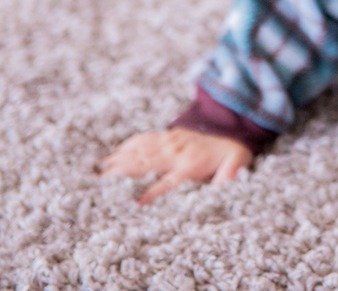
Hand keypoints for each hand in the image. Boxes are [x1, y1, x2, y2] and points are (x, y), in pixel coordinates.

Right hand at [98, 128, 254, 203]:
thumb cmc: (229, 159)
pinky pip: (145, 138)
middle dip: (125, 171)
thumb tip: (224, 186)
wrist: (231, 137)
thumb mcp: (235, 169)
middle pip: (147, 163)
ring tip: (102, 168)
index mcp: (192, 165)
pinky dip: (129, 144)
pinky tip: (115, 153)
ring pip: (143, 149)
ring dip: (122, 158)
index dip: (153, 192)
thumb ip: (230, 177)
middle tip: (103, 181)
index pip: (168, 181)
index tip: (137, 203)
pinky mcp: (169, 135)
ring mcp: (172, 141)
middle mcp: (178, 152)